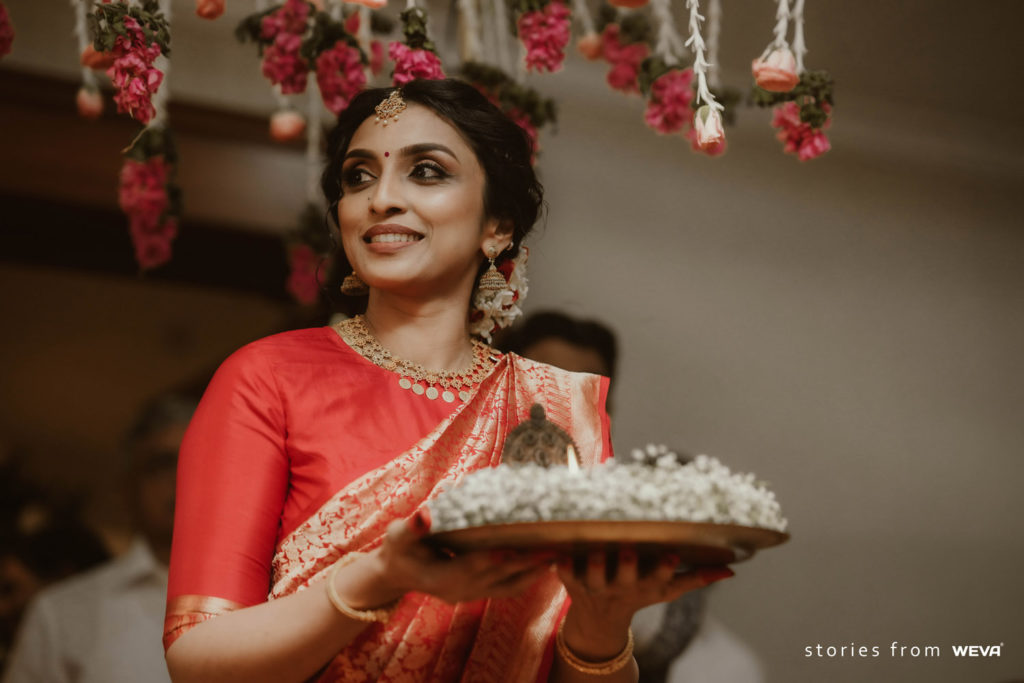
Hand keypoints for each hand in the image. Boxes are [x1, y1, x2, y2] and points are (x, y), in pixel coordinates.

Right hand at [344, 510, 555, 607]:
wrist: (397, 573)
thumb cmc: (398, 549)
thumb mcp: (397, 537)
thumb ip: (412, 527)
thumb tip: (425, 514)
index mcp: (443, 578)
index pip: (476, 567)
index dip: (499, 557)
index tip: (523, 545)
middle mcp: (462, 591)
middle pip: (501, 577)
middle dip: (529, 562)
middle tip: (558, 545)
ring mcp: (472, 594)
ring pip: (511, 585)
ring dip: (536, 571)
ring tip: (563, 553)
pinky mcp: (479, 592)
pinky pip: (509, 587)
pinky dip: (529, 576)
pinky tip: (548, 562)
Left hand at [555, 547, 732, 658]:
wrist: (599, 621)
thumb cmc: (638, 593)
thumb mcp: (667, 589)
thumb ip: (697, 578)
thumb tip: (732, 569)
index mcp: (645, 586)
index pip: (660, 579)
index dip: (665, 569)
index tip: (671, 555)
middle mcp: (621, 586)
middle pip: (625, 577)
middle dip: (629, 566)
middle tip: (631, 550)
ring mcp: (595, 586)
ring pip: (593, 576)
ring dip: (594, 565)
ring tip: (595, 549)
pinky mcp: (571, 582)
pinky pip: (564, 574)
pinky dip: (561, 566)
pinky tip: (558, 551)